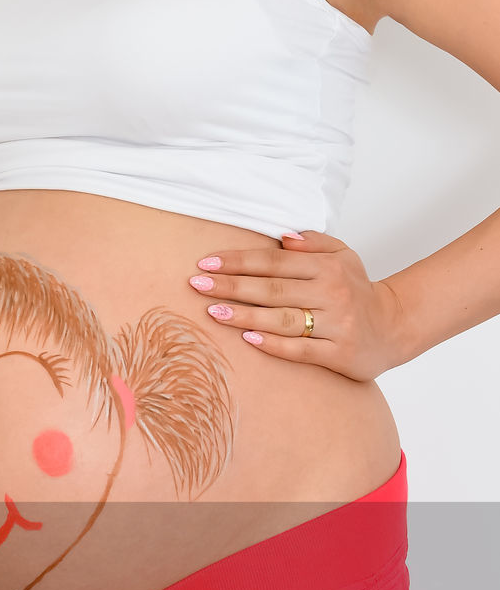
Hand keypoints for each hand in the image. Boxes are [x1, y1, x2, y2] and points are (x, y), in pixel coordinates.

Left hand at [187, 231, 407, 380]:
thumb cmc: (356, 291)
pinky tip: (247, 338)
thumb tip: (282, 236)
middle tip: (197, 284)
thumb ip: (313, 244)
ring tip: (213, 311)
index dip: (239, 261)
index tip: (206, 262)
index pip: (275, 262)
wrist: (393, 328)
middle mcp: (332, 293)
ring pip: (282, 318)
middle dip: (232, 286)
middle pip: (272, 289)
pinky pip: (299, 349)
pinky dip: (273, 344)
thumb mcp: (343, 257)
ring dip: (245, 315)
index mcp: (328, 267)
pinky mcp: (337, 353)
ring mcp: (335, 324)